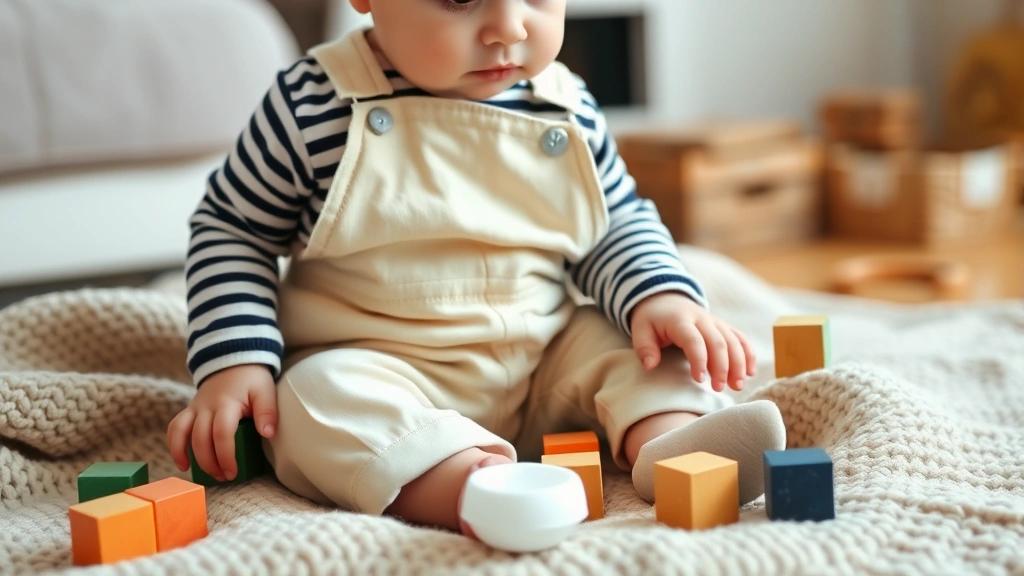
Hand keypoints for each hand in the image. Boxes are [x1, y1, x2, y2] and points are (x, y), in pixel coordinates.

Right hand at [166, 364, 277, 481]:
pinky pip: (175, 428)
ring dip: (188, 456)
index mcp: (226, 403)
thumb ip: (267, 411)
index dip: (226, 455)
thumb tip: (268, 433)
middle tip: (225, 477)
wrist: (234, 362)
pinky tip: (183, 463)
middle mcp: (206, 406)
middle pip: (200, 438)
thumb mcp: (265, 391)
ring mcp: (194, 408)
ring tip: (203, 476)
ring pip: (181, 433)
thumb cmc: (252, 381)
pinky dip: (174, 446)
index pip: (222, 433)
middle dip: (210, 462)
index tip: (233, 472)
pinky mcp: (189, 410)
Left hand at [629, 293, 755, 391]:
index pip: (693, 340)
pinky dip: (748, 354)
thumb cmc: (652, 320)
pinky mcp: (723, 327)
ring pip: (733, 341)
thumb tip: (650, 366)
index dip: (699, 360)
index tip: (699, 380)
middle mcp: (702, 319)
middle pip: (718, 342)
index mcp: (680, 320)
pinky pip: (740, 338)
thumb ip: (644, 348)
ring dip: (739, 364)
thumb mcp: (640, 330)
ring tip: (737, 386)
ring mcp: (715, 322)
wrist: (665, 299)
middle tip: (718, 388)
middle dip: (722, 367)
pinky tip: (750, 372)